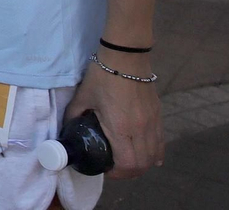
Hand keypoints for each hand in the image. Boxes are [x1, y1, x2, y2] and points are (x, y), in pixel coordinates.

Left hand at [66, 58, 162, 178]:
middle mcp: (141, 129)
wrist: (125, 56)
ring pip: (154, 155)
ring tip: (128, 162)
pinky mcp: (158, 115)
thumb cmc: (102, 76)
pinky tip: (148, 156)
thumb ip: (74, 115)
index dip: (118, 173)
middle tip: (115, 168)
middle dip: (129, 172)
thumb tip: (67, 129)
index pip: (128, 163)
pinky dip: (155, 153)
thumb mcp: (83, 97)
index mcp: (121, 127)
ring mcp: (152, 122)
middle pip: (142, 164)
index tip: (105, 168)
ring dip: (142, 164)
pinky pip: (161, 141)